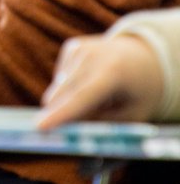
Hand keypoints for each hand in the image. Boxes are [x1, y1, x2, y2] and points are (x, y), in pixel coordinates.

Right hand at [39, 33, 164, 128]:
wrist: (144, 58)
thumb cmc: (138, 94)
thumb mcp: (131, 117)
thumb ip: (102, 127)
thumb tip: (70, 136)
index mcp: (114, 73)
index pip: (82, 97)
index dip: (62, 113)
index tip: (39, 127)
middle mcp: (93, 55)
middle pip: (62, 94)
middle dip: (56, 116)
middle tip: (56, 136)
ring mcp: (80, 48)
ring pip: (58, 89)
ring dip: (67, 103)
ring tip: (96, 100)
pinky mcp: (72, 47)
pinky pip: (59, 79)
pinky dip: (69, 89)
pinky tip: (89, 84)